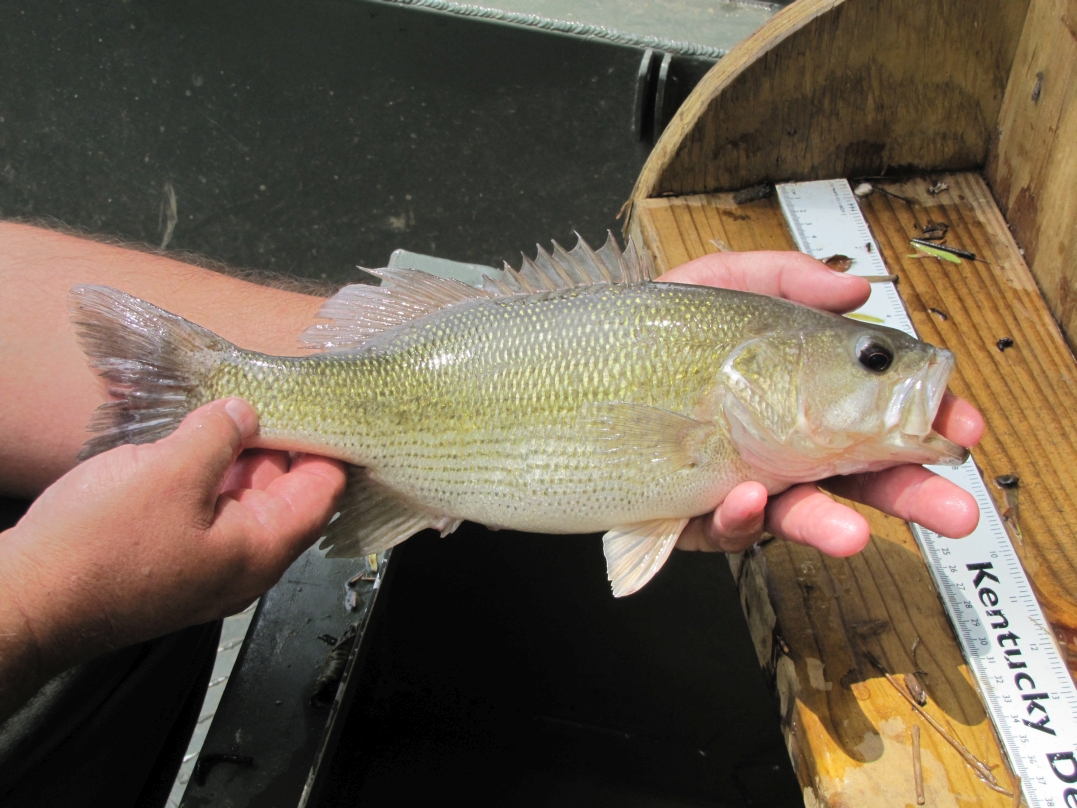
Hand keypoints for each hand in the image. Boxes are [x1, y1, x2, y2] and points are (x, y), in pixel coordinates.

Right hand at [0, 398, 344, 680]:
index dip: (329, 449)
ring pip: (241, 500)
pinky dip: (207, 474)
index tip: (331, 407)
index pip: (322, 495)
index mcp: (260, 550)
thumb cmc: (100, 548)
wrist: (27, 601)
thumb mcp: (170, 472)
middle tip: (279, 396)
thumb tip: (245, 413)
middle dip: (283, 446)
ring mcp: (204, 564)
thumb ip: (218, 437)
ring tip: (234, 409)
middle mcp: (241, 564)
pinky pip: (204, 509)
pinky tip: (192, 441)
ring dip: (241, 457)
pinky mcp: (170, 558)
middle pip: (285, 496)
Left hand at [659, 250, 983, 556]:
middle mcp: (777, 441)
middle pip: (854, 472)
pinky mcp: (691, 515)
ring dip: (828, 524)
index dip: (919, 418)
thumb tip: (855, 288)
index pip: (874, 408)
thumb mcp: (715, 286)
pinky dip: (738, 517)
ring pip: (796, 514)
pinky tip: (745, 497)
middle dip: (906, 492)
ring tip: (854, 534)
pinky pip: (722, 527)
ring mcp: (737, 482)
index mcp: (798, 393)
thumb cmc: (646, 332)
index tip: (959, 424)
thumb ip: (783, 278)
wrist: (563, 374)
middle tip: (952, 510)